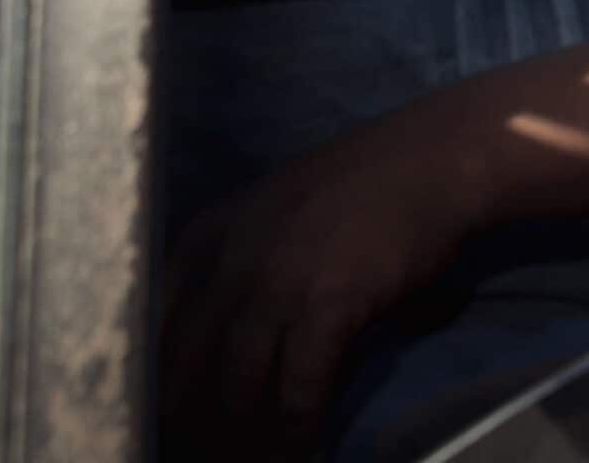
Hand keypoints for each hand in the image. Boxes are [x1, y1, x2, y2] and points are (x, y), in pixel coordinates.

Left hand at [160, 130, 473, 459]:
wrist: (436, 156)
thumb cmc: (360, 183)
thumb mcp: (273, 207)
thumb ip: (234, 264)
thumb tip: (210, 349)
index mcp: (210, 234)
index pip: (153, 324)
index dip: (151, 380)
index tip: (157, 416)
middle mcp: (232, 259)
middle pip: (186, 366)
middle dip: (186, 420)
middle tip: (194, 452)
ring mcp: (279, 281)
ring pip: (237, 386)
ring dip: (240, 435)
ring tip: (246, 459)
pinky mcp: (329, 304)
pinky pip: (300, 387)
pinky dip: (297, 425)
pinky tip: (301, 443)